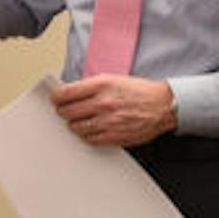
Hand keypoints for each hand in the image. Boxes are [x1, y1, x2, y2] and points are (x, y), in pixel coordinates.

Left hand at [52, 75, 176, 147]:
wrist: (163, 105)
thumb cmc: (139, 91)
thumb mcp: (113, 79)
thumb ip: (91, 86)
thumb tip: (70, 93)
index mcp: (101, 85)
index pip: (66, 93)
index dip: (56, 98)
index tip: (55, 100)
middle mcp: (103, 103)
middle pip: (67, 111)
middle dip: (63, 111)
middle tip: (64, 111)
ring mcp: (108, 121)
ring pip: (76, 127)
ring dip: (73, 124)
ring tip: (77, 120)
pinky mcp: (114, 136)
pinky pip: (89, 139)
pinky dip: (86, 135)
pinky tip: (90, 129)